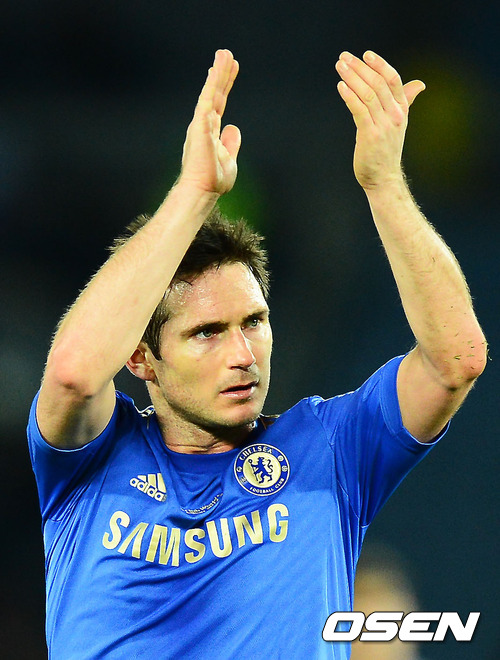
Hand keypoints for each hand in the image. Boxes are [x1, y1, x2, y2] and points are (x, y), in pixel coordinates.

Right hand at [180, 49, 240, 195]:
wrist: (202, 190)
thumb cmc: (213, 180)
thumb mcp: (229, 160)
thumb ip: (231, 143)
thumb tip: (233, 127)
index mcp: (210, 132)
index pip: (219, 103)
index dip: (225, 85)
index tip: (230, 69)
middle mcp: (203, 124)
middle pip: (215, 93)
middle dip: (221, 73)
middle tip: (227, 54)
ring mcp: (201, 123)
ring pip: (211, 92)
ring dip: (218, 72)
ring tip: (224, 54)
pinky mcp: (200, 124)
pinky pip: (207, 99)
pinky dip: (212, 83)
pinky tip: (216, 69)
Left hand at [336, 51, 424, 189]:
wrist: (383, 178)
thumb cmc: (386, 150)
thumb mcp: (398, 123)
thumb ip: (405, 102)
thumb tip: (419, 85)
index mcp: (402, 110)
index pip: (394, 80)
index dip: (380, 65)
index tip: (365, 54)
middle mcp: (395, 116)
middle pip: (378, 84)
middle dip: (360, 68)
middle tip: (344, 57)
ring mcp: (383, 125)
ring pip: (368, 94)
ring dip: (352, 77)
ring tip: (340, 67)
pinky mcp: (369, 135)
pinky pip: (359, 110)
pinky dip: (349, 96)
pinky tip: (341, 86)